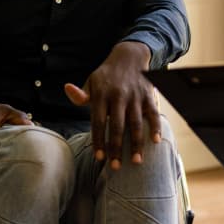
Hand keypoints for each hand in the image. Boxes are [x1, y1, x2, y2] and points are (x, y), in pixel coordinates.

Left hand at [64, 41, 158, 169]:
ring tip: (136, 161)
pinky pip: (153, 113)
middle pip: (117, 126)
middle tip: (116, 167)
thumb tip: (67, 90)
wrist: (129, 56)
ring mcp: (135, 96)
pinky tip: (155, 142)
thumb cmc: (107, 75)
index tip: (99, 158)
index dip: (99, 141)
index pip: (98, 122)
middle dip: (117, 148)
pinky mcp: (148, 95)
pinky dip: (155, 127)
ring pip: (136, 123)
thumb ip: (81, 94)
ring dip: (136, 144)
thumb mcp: (91, 82)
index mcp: (102, 94)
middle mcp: (118, 96)